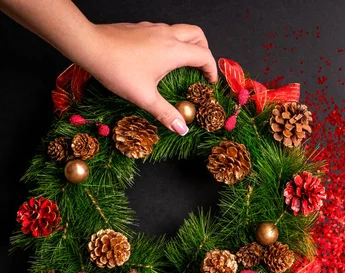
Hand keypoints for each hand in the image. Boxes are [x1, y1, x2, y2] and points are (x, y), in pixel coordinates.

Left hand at [85, 22, 217, 134]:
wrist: (89, 46)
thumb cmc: (117, 70)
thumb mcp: (144, 97)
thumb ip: (166, 113)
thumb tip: (182, 129)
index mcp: (174, 51)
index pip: (204, 55)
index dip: (211, 69)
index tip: (209, 82)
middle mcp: (167, 35)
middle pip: (198, 34)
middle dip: (204, 49)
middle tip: (200, 67)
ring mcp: (153, 28)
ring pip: (180, 30)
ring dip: (187, 44)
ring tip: (180, 63)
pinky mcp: (140, 27)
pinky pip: (163, 31)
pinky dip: (169, 42)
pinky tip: (156, 57)